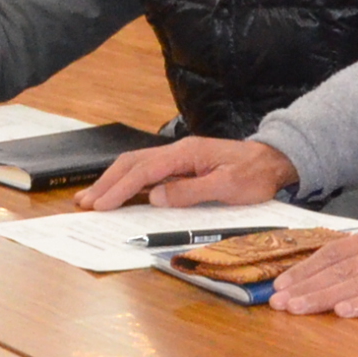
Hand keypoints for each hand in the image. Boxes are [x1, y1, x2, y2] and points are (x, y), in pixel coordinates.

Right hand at [79, 134, 296, 211]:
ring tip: (92, 198)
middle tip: (84, 202)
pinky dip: (128, 183)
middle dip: (106, 183)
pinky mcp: (182, 167)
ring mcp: (179, 158)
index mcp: (186, 153)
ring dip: (113, 182)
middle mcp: (178, 152)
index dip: (120, 188)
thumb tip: (155, 198)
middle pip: (132, 164)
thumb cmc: (255, 175)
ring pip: (136, 166)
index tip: (101, 204)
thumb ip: (191, 192)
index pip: (144, 171)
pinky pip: (148, 173)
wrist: (274, 161)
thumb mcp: (228, 187)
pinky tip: (118, 194)